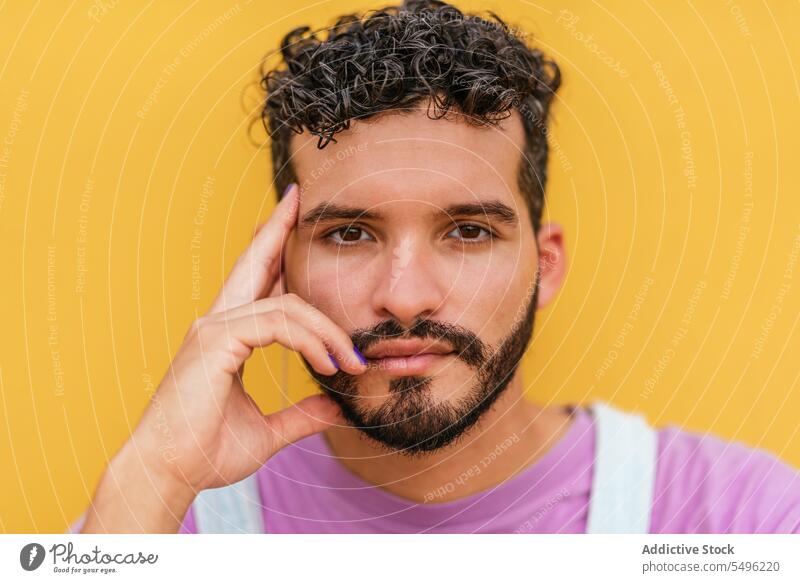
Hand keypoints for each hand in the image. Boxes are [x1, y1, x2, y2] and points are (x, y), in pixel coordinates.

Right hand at [127, 182, 365, 495]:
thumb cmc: (206, 452)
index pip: (256, 283)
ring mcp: (214, 328)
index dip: (272, 248)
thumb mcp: (265, 432)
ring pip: (287, 304)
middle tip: (298, 198)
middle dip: (278, 228)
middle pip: (255, 263)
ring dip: (328, 331)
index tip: (288, 216)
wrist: (169, 475)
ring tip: (351, 362)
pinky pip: (278, 324)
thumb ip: (299, 415)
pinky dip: (310, 341)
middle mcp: (218, 323)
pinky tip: (328, 364)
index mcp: (227, 336)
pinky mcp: (215, 341)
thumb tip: (334, 408)